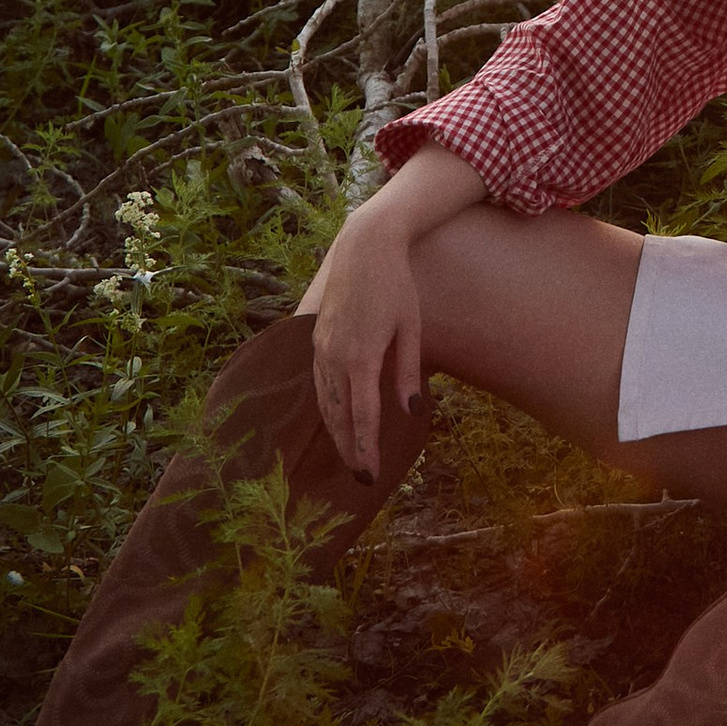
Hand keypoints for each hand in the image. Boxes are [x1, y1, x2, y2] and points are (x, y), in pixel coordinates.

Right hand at [296, 141, 477, 477]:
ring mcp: (320, 348)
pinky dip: (324, 408)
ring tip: (348, 457)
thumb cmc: (396, 286)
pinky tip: (332, 420)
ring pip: (323, 403)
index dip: (366, 448)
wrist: (364, 248)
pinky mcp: (315, 339)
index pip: (363, 415)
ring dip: (334, 433)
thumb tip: (412, 412)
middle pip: (338, 416)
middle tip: (360, 477)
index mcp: (362, 356)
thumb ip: (408, 371)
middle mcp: (335, 357)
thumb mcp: (411, 327)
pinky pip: (317, 383)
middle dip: (349, 449)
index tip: (370, 475)